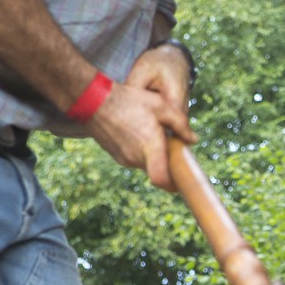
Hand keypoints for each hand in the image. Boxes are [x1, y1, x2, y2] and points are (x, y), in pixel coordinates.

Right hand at [87, 48, 196, 190]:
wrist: (91, 99)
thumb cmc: (128, 99)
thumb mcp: (160, 105)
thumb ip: (180, 124)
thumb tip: (193, 140)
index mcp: (149, 148)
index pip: (161, 180)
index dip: (172, 186)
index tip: (180, 183)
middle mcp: (135, 158)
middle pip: (156, 169)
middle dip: (165, 161)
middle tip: (169, 143)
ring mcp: (123, 158)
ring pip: (145, 163)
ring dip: (151, 154)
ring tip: (148, 130)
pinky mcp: (115, 154)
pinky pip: (133, 157)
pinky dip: (139, 150)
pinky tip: (135, 130)